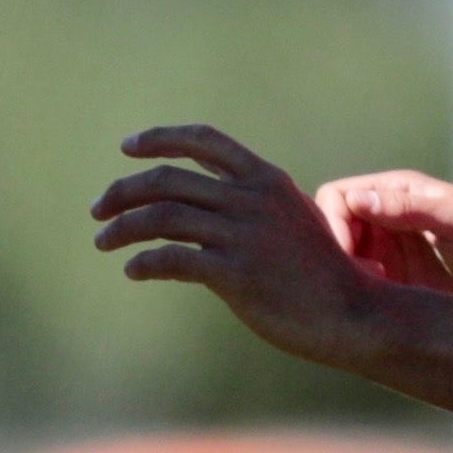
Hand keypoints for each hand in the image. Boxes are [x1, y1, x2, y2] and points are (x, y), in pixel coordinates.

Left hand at [91, 122, 397, 366]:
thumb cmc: (320, 274)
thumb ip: (247, 209)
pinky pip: (171, 259)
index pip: (204, 140)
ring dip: (122, 228)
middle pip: (167, 179)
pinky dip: (143, 262)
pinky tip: (134, 271)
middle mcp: (252, 199)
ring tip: (102, 241)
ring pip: (161, 216)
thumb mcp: (290, 222)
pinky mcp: (235, 273)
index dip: (161, 139)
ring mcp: (243, 234)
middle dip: (123, 191)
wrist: (353, 313)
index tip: (128, 148)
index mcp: (265, 180)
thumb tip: (194, 216)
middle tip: (99, 210)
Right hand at [307, 168, 452, 304]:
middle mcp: (388, 214)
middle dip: (334, 254)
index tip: (356, 264)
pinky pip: (356, 278)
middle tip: (362, 285)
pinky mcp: (394, 275)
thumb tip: (357, 200)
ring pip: (339, 255)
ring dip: (345, 275)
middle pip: (330, 226)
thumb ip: (409, 206)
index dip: (332, 228)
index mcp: (398, 190)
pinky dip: (357, 292)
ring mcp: (390, 245)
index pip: (335, 198)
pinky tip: (382, 309)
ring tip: (374, 298)